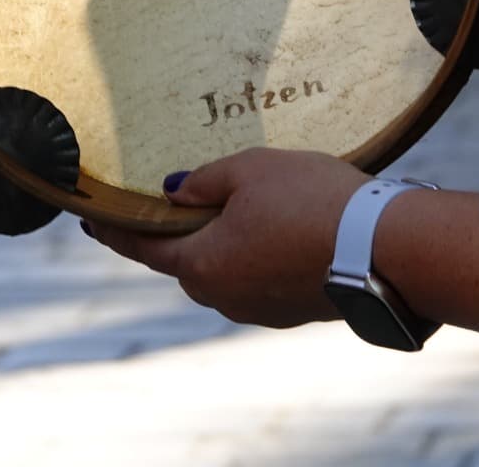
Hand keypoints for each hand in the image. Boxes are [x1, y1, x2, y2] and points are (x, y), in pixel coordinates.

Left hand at [89, 148, 369, 327]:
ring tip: (245, 203)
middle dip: (184, 229)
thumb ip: (205, 180)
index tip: (92, 221)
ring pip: (229, 268)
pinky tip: (283, 225)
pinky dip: (261, 252)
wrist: (386, 247)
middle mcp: (224, 297)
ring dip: (228, 239)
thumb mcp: (252, 170)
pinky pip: (262, 276)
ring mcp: (261, 309)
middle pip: (188, 259)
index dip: (116, 230)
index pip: (144, 247)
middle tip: (182, 197)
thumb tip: (173, 192)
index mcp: (201, 265)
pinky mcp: (295, 309)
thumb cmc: (313, 200)